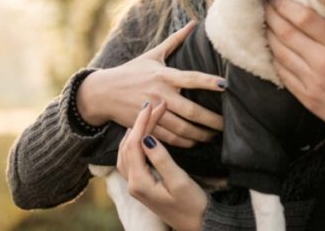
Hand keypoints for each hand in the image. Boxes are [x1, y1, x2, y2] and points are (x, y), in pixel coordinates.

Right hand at [76, 21, 224, 146]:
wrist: (103, 92)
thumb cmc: (131, 71)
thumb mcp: (153, 55)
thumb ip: (176, 41)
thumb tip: (195, 23)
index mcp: (164, 76)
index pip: (191, 78)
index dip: (209, 82)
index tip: (226, 85)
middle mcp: (160, 94)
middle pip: (190, 111)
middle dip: (211, 120)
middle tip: (228, 125)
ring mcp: (152, 112)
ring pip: (181, 128)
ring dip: (200, 134)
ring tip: (214, 136)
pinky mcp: (145, 125)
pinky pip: (169, 138)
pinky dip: (184, 142)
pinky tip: (195, 142)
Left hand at [117, 101, 207, 230]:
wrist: (196, 225)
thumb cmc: (192, 205)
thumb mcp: (179, 181)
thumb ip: (162, 159)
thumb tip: (147, 137)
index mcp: (139, 182)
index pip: (134, 144)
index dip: (142, 122)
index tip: (153, 105)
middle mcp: (133, 183)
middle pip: (127, 146)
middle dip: (139, 123)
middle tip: (154, 105)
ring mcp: (136, 184)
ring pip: (127, 151)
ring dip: (136, 131)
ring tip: (149, 114)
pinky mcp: (143, 184)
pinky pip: (133, 158)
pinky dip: (137, 141)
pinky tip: (146, 133)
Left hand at [264, 0, 324, 146]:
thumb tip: (316, 10)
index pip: (304, 19)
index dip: (286, 6)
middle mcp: (323, 62)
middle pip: (287, 34)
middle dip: (272, 17)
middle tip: (266, 6)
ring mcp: (313, 82)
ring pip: (281, 54)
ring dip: (270, 37)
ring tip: (266, 25)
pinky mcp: (308, 99)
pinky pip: (284, 75)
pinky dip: (275, 59)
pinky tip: (273, 51)